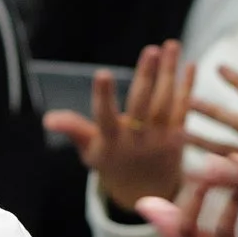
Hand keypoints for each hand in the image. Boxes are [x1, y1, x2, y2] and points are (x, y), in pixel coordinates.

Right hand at [42, 39, 195, 213]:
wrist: (146, 191)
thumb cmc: (111, 162)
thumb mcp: (89, 151)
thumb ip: (73, 130)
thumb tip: (48, 119)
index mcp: (111, 142)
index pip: (104, 117)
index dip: (103, 96)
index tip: (101, 73)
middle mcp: (137, 141)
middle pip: (142, 106)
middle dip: (146, 77)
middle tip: (150, 50)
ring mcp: (161, 139)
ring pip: (166, 102)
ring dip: (170, 73)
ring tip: (171, 45)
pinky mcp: (179, 138)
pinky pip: (183, 109)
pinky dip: (187, 87)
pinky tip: (189, 65)